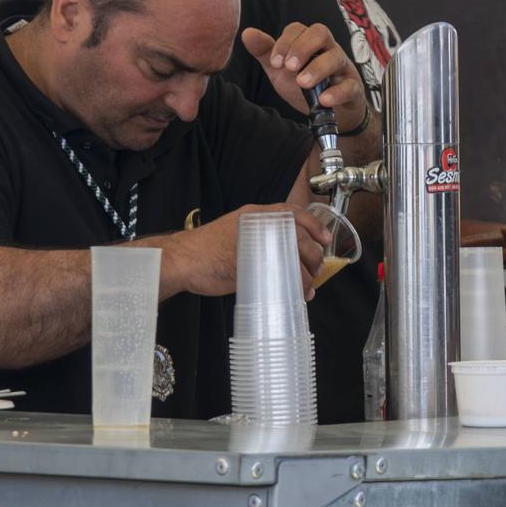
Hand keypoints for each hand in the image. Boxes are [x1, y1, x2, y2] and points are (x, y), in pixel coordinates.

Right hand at [167, 205, 325, 299]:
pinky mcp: (247, 264)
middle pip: (298, 236)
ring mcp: (252, 244)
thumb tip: (283, 255)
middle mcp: (256, 225)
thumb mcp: (235, 232)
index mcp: (254, 214)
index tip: (324, 238)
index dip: (313, 224)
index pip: (292, 212)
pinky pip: (278, 275)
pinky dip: (292, 286)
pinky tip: (293, 294)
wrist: (181, 259)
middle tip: (315, 270)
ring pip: (292, 256)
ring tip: (307, 287)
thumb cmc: (205, 250)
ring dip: (305, 275)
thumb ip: (258, 238)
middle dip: (313, 256)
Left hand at [243, 23, 368, 132]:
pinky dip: (337, 92)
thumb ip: (265, 53)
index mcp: (309, 42)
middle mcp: (328, 49)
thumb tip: (247, 33)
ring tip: (302, 83)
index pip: (298, 29)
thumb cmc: (305, 86)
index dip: (285, 42)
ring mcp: (343, 67)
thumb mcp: (281, 70)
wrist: (329, 114)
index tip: (275, 62)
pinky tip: (324, 100)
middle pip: (321, 32)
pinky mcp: (353, 88)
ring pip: (336, 57)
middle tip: (289, 67)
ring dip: (317, 68)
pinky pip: (350, 85)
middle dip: (303, 47)